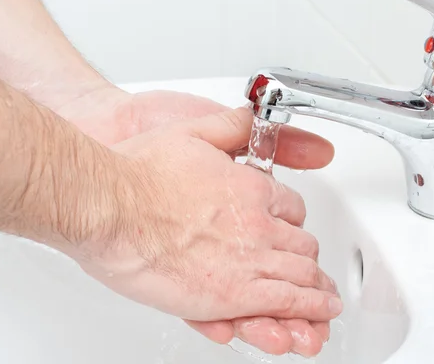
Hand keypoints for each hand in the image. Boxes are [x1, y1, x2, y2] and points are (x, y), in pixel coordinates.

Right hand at [74, 107, 342, 344]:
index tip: (290, 229)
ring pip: (302, 276)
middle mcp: (256, 223)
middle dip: (308, 258)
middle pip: (302, 244)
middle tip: (313, 271)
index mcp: (249, 188)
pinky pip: (287, 303)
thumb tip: (256, 115)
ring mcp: (248, 260)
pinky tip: (314, 317)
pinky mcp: (233, 294)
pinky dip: (308, 311)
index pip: (292, 207)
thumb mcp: (191, 131)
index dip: (293, 220)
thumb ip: (231, 126)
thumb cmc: (136, 173)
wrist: (108, 205)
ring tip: (325, 304)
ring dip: (317, 291)